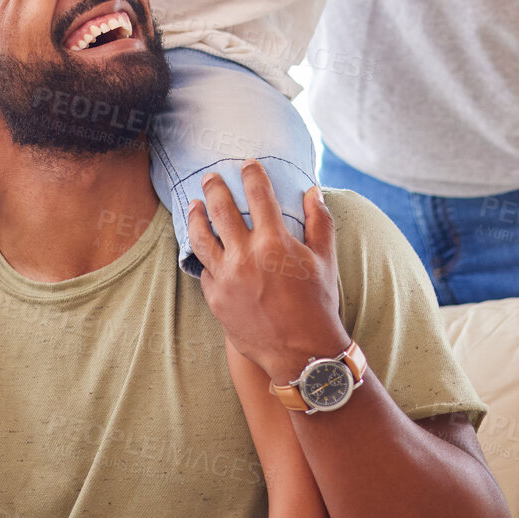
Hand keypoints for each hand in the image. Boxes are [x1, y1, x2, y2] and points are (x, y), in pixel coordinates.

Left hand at [187, 162, 348, 383]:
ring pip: (201, 238)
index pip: (258, 194)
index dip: (252, 174)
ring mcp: (226, 278)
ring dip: (196, 216)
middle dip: (215, 187)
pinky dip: (201, 254)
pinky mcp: (216, 298)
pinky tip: (201, 246)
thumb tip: (314, 190)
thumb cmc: (318, 304)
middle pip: (221, 209)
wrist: (302, 353)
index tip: (248, 163)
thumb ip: (320, 221)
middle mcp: (245, 256)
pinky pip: (203, 270)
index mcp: (273, 242)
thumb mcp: (325, 259)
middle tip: (211, 177)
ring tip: (194, 205)